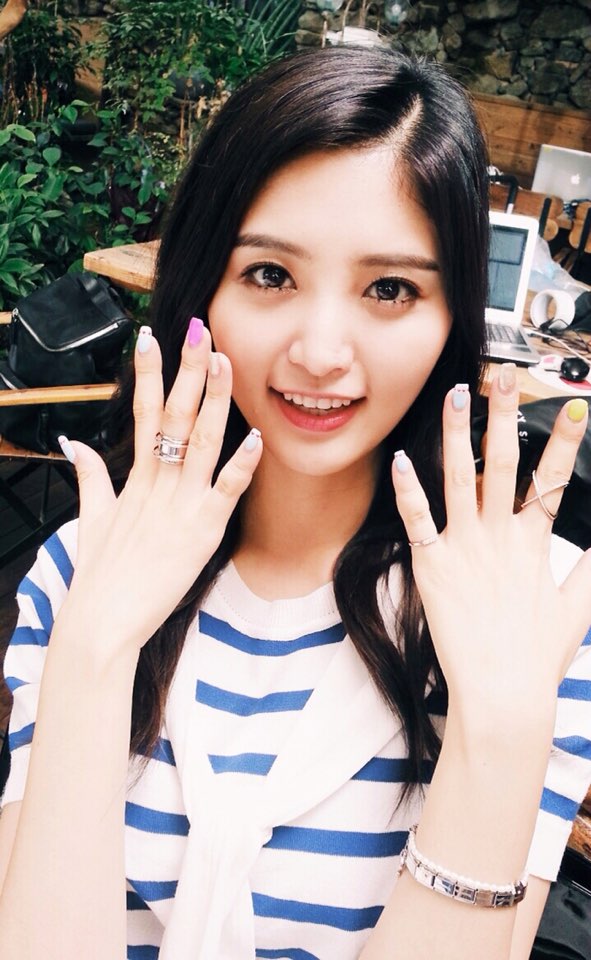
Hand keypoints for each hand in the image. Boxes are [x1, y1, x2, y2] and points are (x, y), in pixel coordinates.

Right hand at [56, 322, 261, 653]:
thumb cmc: (99, 575)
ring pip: (202, 442)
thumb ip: (89, 479)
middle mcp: (158, 484)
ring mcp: (180, 505)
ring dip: (215, 400)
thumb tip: (77, 444)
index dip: (148, 374)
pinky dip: (241, 465)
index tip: (150, 336)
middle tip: (199, 328)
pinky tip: (257, 437)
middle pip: (175, 415)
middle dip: (187, 369)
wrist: (100, 621)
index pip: (143, 413)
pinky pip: (225, 492)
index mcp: (136, 479)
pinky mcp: (200, 532)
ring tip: (225, 361)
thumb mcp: (91, 521)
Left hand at [391, 371, 590, 717]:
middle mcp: (500, 537)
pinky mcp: (433, 568)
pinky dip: (409, 491)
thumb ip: (590, 571)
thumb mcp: (576, 609)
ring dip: (459, 434)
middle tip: (504, 377)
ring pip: (461, 479)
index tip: (574, 405)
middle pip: (506, 463)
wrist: (502, 693)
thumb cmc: (536, 656)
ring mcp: (465, 549)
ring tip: (457, 395)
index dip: (566, 440)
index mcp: (533, 543)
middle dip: (506, 415)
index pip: (554, 479)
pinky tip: (401, 460)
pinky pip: (418, 522)